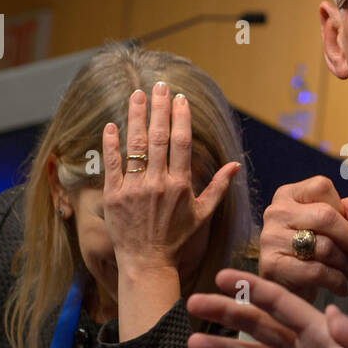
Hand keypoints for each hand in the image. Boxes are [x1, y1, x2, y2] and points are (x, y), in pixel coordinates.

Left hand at [102, 83, 239, 279]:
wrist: (147, 262)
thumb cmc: (177, 238)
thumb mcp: (203, 214)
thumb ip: (217, 187)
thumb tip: (235, 165)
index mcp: (180, 185)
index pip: (181, 143)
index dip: (180, 118)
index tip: (179, 99)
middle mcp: (157, 183)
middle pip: (159, 137)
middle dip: (159, 108)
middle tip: (159, 86)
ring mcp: (134, 188)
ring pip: (135, 145)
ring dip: (136, 117)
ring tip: (137, 95)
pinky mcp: (114, 196)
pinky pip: (112, 164)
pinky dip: (111, 144)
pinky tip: (112, 125)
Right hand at [259, 176, 347, 300]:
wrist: (286, 287)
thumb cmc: (307, 253)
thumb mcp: (328, 228)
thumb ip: (347, 214)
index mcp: (288, 195)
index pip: (322, 187)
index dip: (343, 210)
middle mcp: (276, 212)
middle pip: (326, 216)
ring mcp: (270, 238)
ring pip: (324, 247)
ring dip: (345, 264)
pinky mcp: (272, 266)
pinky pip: (316, 271)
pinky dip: (336, 281)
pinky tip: (340, 285)